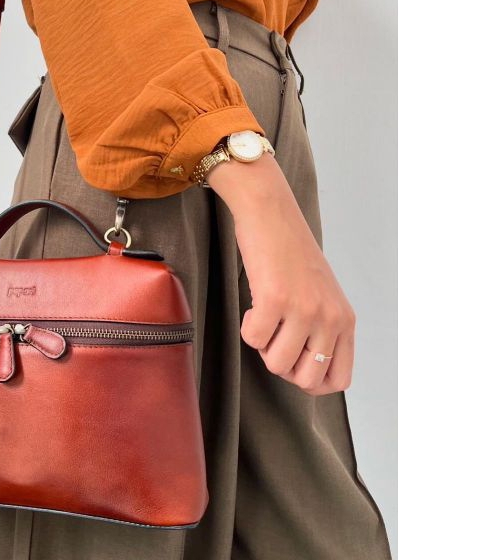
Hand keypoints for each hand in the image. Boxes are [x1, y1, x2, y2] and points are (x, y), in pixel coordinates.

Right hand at [207, 154, 355, 395]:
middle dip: (282, 364)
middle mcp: (330, 318)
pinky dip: (247, 326)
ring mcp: (304, 309)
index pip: (338, 380)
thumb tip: (301, 371)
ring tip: (263, 316)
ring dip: (262, 345)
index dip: (309, 379)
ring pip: (277, 364)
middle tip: (274, 335)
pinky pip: (253, 339)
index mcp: (345, 320)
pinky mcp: (275, 299)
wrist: (270, 212)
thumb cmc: (288, 252)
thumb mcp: (320, 295)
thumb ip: (321, 330)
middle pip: (305, 380)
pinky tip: (254, 303)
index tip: (292, 358)